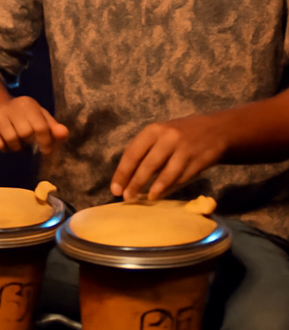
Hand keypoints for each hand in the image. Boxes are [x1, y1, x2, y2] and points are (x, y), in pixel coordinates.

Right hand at [0, 96, 68, 153]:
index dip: (46, 141)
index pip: (40, 126)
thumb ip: (54, 128)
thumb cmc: (26, 117)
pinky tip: (7, 143)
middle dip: (29, 142)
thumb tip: (64, 133)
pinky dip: (5, 148)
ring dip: (17, 147)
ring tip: (18, 143)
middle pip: (25, 133)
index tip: (46, 150)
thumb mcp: (42, 119)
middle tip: (29, 143)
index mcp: (28, 104)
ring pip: (11, 140)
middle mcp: (12, 107)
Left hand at [110, 115, 227, 201]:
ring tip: (145, 199)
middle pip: (148, 164)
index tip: (115, 189)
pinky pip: (182, 178)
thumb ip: (145, 151)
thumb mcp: (160, 134)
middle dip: (135, 183)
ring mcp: (184, 150)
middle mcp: (168, 138)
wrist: (216, 130)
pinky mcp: (199, 161)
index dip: (122, 172)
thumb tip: (127, 176)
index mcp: (153, 130)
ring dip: (155, 189)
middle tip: (126, 198)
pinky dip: (170, 188)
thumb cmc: (179, 134)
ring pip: (166, 173)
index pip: (132, 152)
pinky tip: (161, 194)